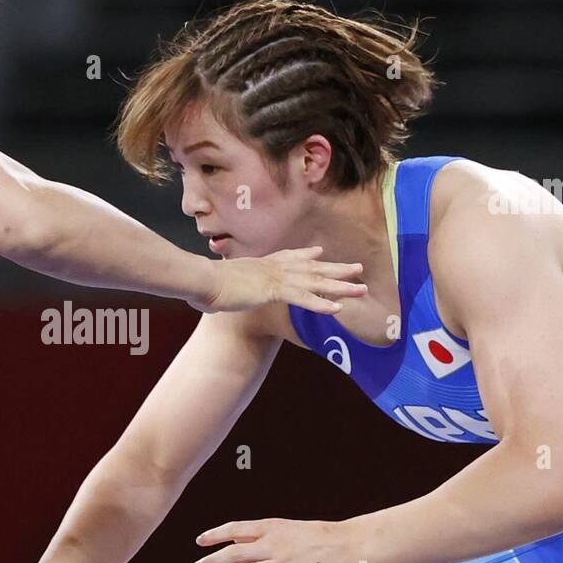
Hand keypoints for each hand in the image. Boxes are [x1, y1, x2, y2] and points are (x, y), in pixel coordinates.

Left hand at [191, 517, 358, 562]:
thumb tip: (234, 540)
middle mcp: (273, 546)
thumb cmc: (318, 536)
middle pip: (232, 554)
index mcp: (272, 528)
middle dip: (210, 562)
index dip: (214, 535)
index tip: (199, 541)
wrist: (349, 546)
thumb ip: (262, 534)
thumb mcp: (287, 527)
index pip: (235, 529)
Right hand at [194, 246, 365, 314]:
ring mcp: (276, 278)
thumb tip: (208, 300)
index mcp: (262, 264)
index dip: (306, 255)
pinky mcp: (273, 290)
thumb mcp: (219, 285)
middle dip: (337, 269)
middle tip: (358, 268)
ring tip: (361, 289)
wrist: (202, 280)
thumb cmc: (205, 285)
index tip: (320, 252)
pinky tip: (337, 309)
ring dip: (340, 287)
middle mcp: (273, 267)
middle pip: (312, 268)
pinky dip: (321, 303)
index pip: (289, 257)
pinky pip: (303, 298)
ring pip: (315, 282)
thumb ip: (222, 290)